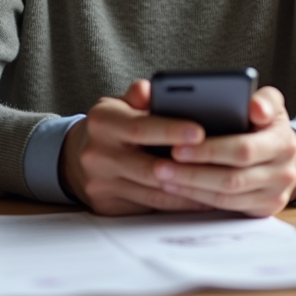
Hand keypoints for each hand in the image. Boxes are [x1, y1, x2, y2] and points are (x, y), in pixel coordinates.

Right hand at [59, 79, 214, 215]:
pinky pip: (150, 208)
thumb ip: (140, 95)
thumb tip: (152, 88)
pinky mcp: (108, 206)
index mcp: (103, 122)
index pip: (140, 127)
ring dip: (188, 191)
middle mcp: (98, 154)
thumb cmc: (112, 125)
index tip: (200, 132)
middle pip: (149, 166)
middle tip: (220, 165)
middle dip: (186, 167)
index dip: (171, 130)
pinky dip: (177, 203)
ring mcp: (101, 184)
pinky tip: (201, 198)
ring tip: (219, 184)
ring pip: (153, 193)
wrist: (76, 157)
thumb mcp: (120, 103)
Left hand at [151, 86, 295, 216]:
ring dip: (191, 186)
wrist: (285, 153)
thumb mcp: (269, 103)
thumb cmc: (267, 123)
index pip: (243, 149)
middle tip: (161, 163)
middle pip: (232, 177)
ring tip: (163, 175)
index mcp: (283, 140)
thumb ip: (262, 99)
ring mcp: (275, 193)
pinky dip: (199, 197)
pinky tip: (178, 187)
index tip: (178, 145)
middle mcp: (284, 170)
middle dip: (193, 171)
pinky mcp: (264, 208)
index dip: (210, 150)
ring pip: (226, 195)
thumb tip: (255, 107)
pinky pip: (227, 206)